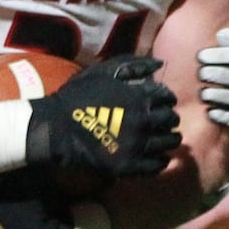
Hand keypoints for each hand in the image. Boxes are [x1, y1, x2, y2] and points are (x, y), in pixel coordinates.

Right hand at [26, 56, 179, 179]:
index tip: (160, 102)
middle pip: (171, 120)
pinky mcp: (129, 165)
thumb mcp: (103, 71)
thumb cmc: (78, 96)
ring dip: (169, 138)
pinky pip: (157, 165)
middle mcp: (143, 120)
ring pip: (169, 142)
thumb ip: (133, 64)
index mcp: (139, 96)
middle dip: (169, 118)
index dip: (166, 98)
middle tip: (162, 120)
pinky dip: (161, 160)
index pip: (167, 97)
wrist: (56, 128)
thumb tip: (160, 63)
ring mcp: (137, 145)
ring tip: (160, 137)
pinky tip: (156, 156)